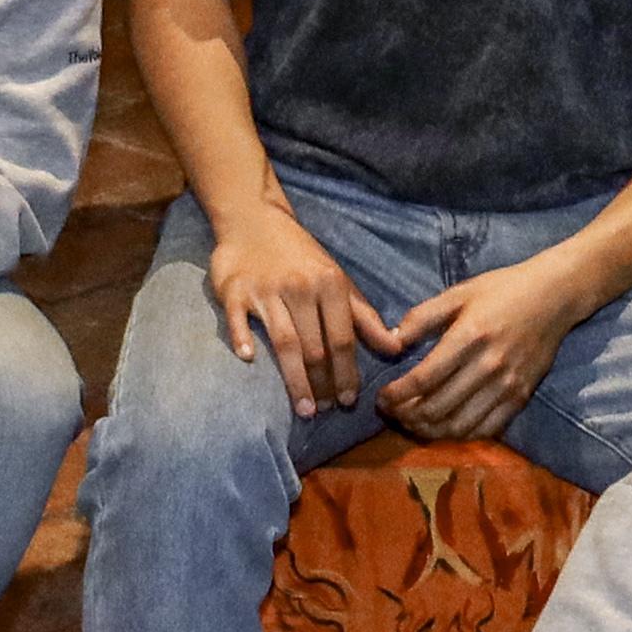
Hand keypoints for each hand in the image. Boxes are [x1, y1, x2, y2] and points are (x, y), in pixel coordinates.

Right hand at [204, 196, 381, 417]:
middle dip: (322, 383)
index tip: (348, 401)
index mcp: (329, 284)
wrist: (255, 220)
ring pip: (284, 341)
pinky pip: (239, 320)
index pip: (342, 339)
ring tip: (304, 408)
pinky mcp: (235, 290)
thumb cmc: (301, 256)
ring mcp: (266, 289)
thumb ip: (364, 317)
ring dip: (295, 379)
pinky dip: (243, 339)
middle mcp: (300, 287)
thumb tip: (396, 348)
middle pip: (314, 347)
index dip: (347, 373)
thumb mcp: (338, 280)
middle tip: (323, 411)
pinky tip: (249, 360)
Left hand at [373, 248, 595, 443]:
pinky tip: (445, 426)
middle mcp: (489, 366)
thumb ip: (422, 317)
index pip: (423, 379)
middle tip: (392, 413)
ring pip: (459, 426)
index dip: (396, 395)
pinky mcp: (521, 397)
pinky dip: (460, 435)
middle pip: (437, 408)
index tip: (382, 398)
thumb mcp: (459, 293)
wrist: (554, 297)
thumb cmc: (502, 290)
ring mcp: (507, 385)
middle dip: (406, 416)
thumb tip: (391, 341)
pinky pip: (486, 429)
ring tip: (413, 423)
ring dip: (429, 431)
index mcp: (469, 336)